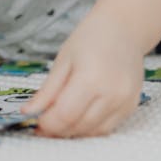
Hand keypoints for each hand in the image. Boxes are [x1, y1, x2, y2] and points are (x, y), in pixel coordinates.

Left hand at [22, 11, 144, 137]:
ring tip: (61, 121)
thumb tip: (28, 112)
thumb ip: (48, 91)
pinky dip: (91, 128)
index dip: (48, 124)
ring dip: (74, 132)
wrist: (124, 28)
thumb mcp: (63, 60)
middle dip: (58, 130)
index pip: (65, 115)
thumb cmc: (91, 38)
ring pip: (94, 132)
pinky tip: (80, 117)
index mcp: (91, 78)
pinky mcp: (132, 106)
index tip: (37, 122)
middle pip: (79, 126)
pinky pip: (108, 128)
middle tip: (45, 124)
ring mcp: (125, 101)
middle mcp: (111, 93)